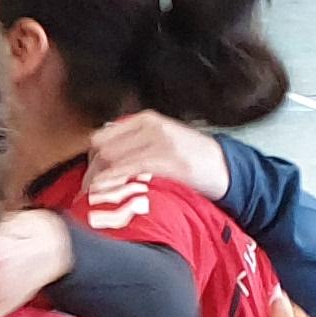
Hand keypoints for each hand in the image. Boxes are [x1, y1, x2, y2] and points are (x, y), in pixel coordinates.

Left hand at [87, 110, 227, 198]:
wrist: (225, 167)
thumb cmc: (190, 157)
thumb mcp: (161, 140)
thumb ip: (134, 142)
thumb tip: (101, 155)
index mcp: (145, 120)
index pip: (102, 136)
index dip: (91, 160)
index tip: (90, 179)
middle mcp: (150, 126)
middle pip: (102, 147)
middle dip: (92, 171)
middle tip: (90, 192)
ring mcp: (159, 140)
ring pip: (111, 157)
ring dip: (99, 179)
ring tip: (97, 196)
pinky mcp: (167, 158)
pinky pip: (128, 167)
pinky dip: (114, 179)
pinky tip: (108, 189)